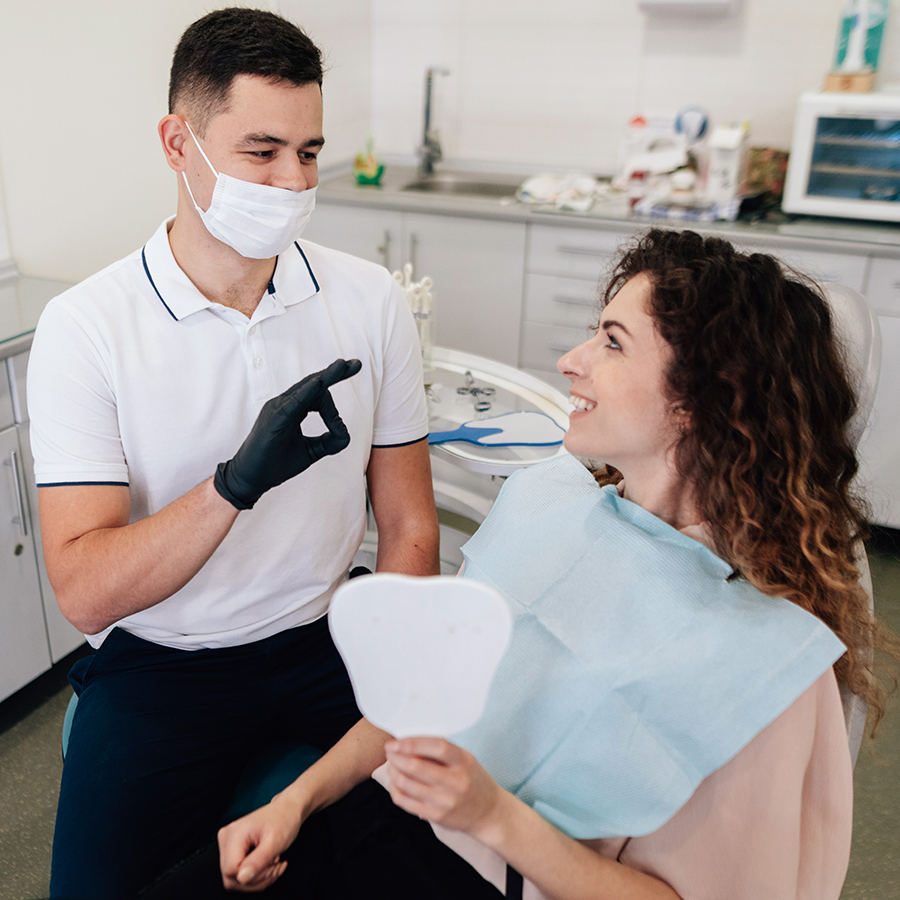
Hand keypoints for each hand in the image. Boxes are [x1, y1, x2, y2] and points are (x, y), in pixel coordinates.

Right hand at [214, 358, 361, 508]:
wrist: (251, 479)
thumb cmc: (275, 462)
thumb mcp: (310, 451)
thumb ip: (329, 441)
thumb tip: (346, 434)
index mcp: (292, 408)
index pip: (317, 394)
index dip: (333, 411)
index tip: (339, 431)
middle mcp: (284, 403)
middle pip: (313, 382)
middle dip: (335, 374)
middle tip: (356, 364)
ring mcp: (276, 408)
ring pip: (305, 388)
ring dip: (326, 377)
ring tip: (342, 367)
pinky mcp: (273, 419)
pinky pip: (292, 403)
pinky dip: (306, 393)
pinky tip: (318, 384)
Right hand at [218, 795, 302, 891]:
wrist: (287, 809)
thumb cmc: (283, 819)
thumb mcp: (275, 841)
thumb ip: (259, 861)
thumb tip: (242, 878)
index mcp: (233, 834)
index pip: (231, 870)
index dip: (254, 876)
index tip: (272, 866)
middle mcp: (226, 838)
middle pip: (231, 878)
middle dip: (257, 879)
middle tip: (275, 867)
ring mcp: (228, 844)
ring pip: (235, 879)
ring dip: (259, 878)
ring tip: (273, 864)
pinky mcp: (233, 850)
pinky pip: (239, 873)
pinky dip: (256, 874)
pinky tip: (267, 863)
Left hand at [384, 737, 503, 838]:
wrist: (489, 813)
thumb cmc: (473, 780)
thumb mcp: (465, 759)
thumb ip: (442, 751)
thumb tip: (409, 740)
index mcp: (464, 761)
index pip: (437, 747)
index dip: (413, 743)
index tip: (396, 741)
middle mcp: (456, 782)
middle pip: (417, 767)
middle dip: (396, 757)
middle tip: (389, 750)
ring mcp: (446, 801)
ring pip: (408, 784)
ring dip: (393, 772)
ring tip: (390, 764)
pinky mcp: (436, 816)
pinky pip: (407, 802)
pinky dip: (395, 790)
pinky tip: (394, 782)